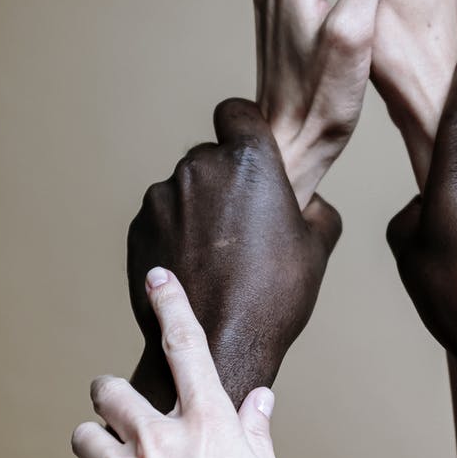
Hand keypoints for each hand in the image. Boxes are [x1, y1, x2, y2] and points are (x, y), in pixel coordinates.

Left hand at [47, 270, 304, 457]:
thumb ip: (260, 445)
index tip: (157, 279)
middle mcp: (160, 442)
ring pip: (82, 434)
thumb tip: (259, 403)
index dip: (172, 305)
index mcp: (214, 430)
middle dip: (114, 397)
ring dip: (94, 447)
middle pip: (113, 388)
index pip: (189, 346)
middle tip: (126, 421)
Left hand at [127, 99, 339, 409]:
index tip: (253, 152)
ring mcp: (163, 198)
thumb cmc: (273, 296)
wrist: (217, 346)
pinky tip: (196, 267)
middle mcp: (200, 168)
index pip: (236, 111)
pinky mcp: (138, 227)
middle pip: (212, 155)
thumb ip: (317, 208)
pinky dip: (175, 233)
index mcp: (248, 160)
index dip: (245, 128)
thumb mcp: (317, 248)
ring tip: (219, 254)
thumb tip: (309, 202)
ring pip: (185, 188)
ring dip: (199, 208)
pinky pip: (162, 217)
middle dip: (226, 178)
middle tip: (246, 221)